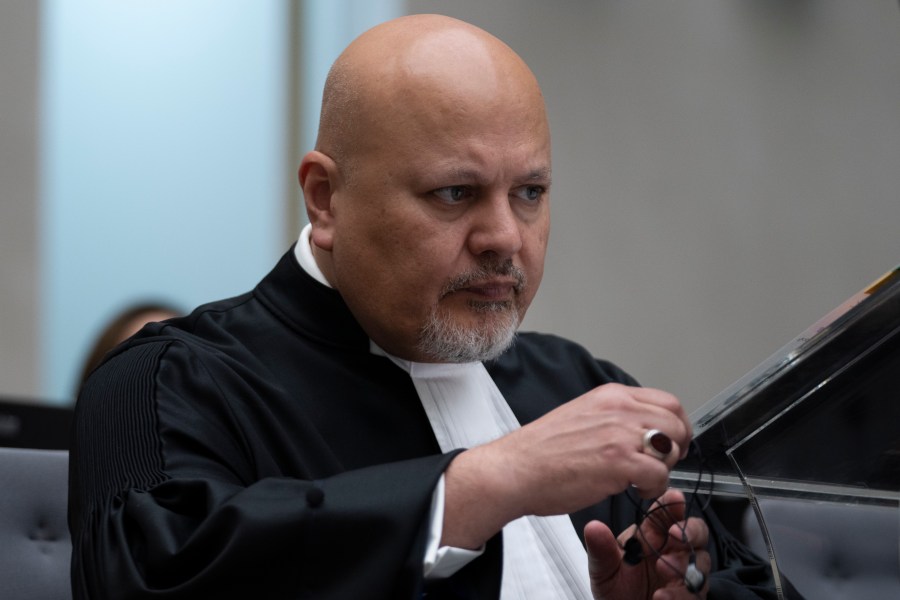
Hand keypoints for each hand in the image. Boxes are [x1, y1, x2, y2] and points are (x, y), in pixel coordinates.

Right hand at [442, 383, 691, 548]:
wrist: (515, 469)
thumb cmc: (541, 450)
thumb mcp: (582, 415)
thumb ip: (613, 417)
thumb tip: (640, 430)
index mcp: (611, 396)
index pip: (667, 402)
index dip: (676, 425)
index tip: (671, 442)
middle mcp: (619, 409)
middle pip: (677, 423)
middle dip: (676, 448)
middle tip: (661, 464)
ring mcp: (620, 434)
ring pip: (672, 447)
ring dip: (664, 468)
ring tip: (643, 479)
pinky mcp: (618, 462)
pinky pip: (659, 475)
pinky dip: (655, 488)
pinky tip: (636, 490)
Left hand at [585, 489, 709, 599]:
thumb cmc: (615, 590)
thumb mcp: (603, 570)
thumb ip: (601, 551)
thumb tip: (593, 527)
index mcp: (651, 536)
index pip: (666, 512)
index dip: (673, 503)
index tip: (675, 498)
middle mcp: (672, 551)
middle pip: (695, 532)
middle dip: (690, 530)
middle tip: (676, 535)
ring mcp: (683, 574)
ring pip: (701, 561)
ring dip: (684, 564)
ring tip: (663, 567)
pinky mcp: (690, 596)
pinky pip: (695, 592)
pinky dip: (680, 594)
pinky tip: (662, 595)